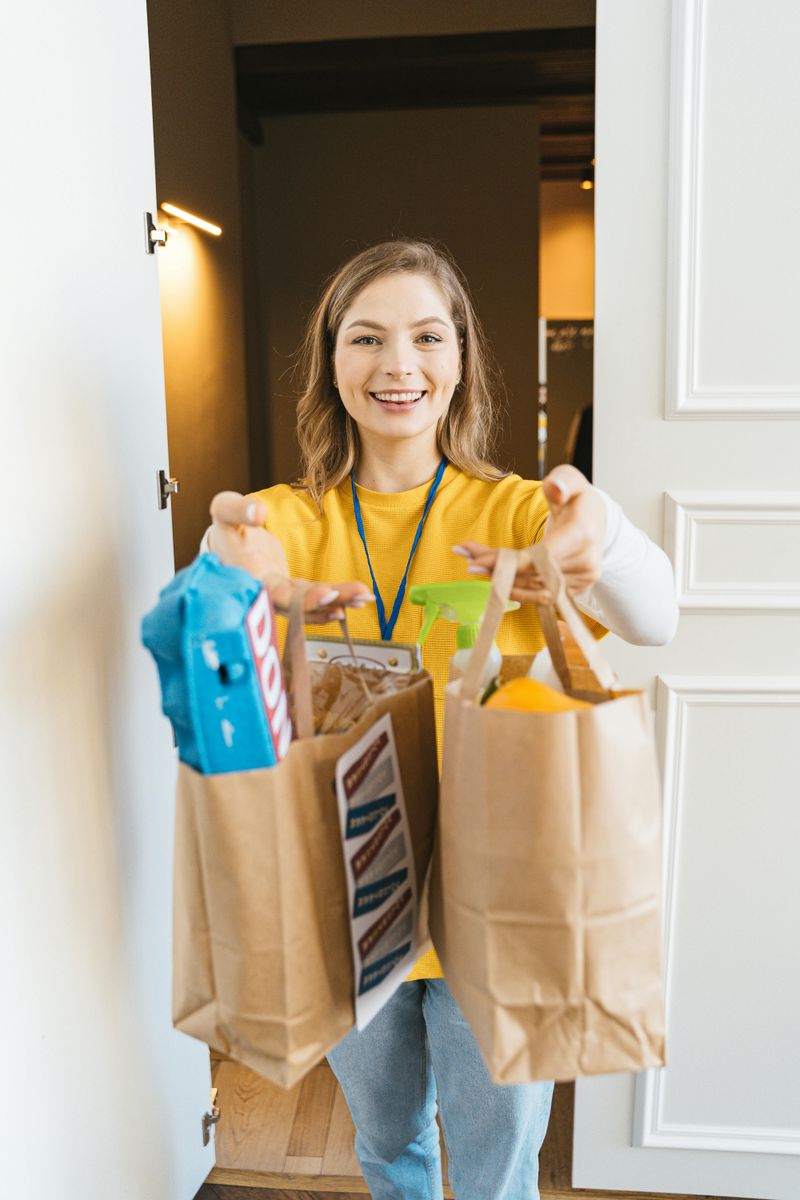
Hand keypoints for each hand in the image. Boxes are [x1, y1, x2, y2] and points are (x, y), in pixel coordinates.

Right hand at [208, 491, 373, 621]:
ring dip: (339, 603)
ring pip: (311, 605)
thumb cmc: (226, 528)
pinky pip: (316, 599)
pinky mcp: (293, 592)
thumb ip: (236, 509)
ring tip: (365, 598)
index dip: (301, 599)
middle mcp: (266, 594)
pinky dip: (336, 599)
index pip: (276, 595)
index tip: (325, 594)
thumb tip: (257, 511)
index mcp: (249, 579)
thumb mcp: (223, 511)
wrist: (225, 546)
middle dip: (327, 603)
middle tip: (353, 599)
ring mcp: (281, 596)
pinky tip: (358, 599)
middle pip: (299, 605)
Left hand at [452, 466, 606, 604]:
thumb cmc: (576, 498)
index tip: (477, 560)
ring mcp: (583, 580)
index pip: (542, 556)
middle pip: (533, 574)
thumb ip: (561, 480)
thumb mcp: (569, 479)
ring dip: (502, 580)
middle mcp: (586, 563)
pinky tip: (495, 575)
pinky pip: (538, 593)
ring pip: (532, 587)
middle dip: (498, 570)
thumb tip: (554, 487)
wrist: (595, 521)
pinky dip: (514, 586)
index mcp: (583, 534)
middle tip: (468, 560)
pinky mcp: (575, 591)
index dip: (509, 562)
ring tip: (475, 565)